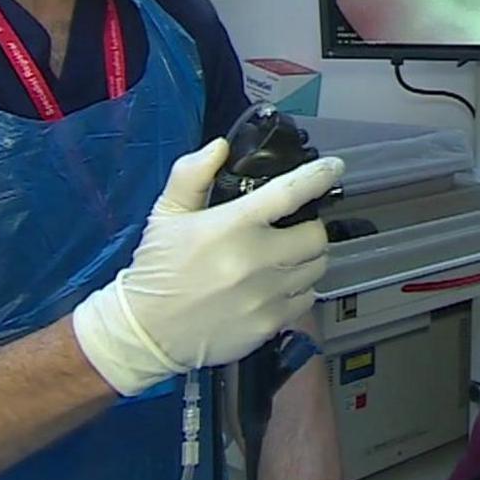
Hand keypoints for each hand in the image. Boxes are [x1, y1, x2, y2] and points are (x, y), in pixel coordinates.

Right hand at [72, 139, 343, 394]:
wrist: (145, 333)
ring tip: (285, 259)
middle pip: (316, 236)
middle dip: (309, 229)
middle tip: (291, 230)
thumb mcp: (166, 214)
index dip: (319, 177)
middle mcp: (257, 260)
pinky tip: (276, 288)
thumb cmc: (157, 268)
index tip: (334, 168)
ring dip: (307, 260)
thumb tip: (220, 147)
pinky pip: (306, 300)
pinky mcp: (270, 325)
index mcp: (233, 226)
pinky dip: (298, 291)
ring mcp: (267, 295)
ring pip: (317, 268)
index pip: (290, 193)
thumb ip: (192, 175)